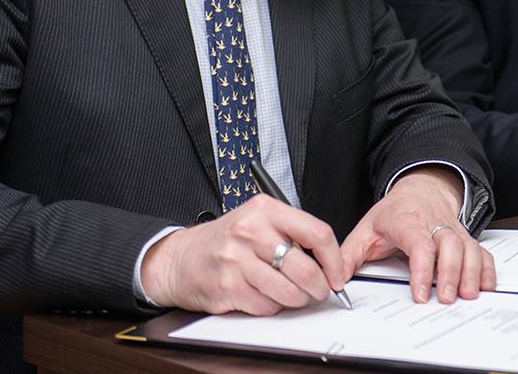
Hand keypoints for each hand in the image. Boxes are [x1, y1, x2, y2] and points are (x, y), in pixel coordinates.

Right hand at [140, 194, 344, 314]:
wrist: (180, 258)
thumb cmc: (226, 240)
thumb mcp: (258, 220)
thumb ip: (291, 233)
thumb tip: (328, 261)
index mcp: (265, 210)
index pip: (316, 232)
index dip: (334, 259)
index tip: (337, 274)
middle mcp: (251, 232)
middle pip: (305, 268)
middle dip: (320, 287)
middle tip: (320, 290)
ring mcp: (237, 261)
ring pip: (289, 292)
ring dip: (298, 300)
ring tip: (293, 294)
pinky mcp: (227, 288)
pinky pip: (267, 306)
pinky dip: (273, 307)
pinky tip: (265, 296)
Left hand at [341, 166, 495, 304]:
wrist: (420, 188)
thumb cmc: (395, 212)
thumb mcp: (366, 229)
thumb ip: (349, 256)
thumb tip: (335, 281)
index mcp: (408, 221)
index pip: (419, 244)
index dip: (421, 270)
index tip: (420, 294)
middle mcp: (435, 224)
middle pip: (449, 245)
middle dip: (451, 273)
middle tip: (447, 298)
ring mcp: (453, 230)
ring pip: (469, 247)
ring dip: (472, 272)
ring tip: (468, 295)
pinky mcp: (465, 237)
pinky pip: (482, 251)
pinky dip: (487, 268)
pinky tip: (486, 285)